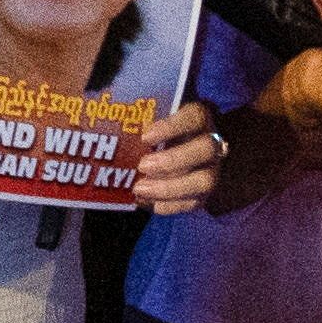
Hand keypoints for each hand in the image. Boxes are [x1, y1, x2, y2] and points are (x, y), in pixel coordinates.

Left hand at [132, 101, 225, 216]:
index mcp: (198, 118)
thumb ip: (138, 124)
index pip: (193, 117)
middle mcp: (212, 144)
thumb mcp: (151, 122)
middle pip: (206, 149)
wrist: (174, 153)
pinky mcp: (204, 194)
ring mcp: (212, 170)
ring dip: (169, 188)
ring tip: (139, 189)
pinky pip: (193, 203)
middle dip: (173, 160)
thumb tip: (108, 129)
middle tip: (142, 166)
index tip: (145, 137)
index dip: (171, 127)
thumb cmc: (155, 134)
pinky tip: (143, 201)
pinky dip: (167, 205)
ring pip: (204, 180)